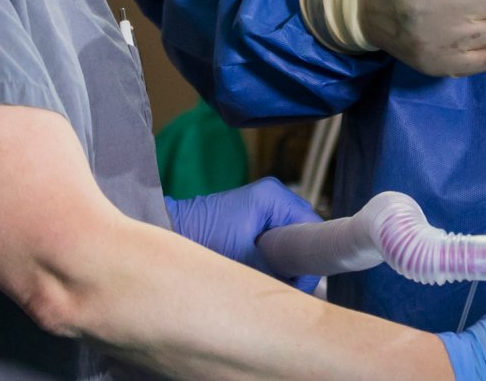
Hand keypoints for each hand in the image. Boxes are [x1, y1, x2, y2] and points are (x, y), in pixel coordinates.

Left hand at [166, 179, 323, 291]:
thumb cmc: (204, 239)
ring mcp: (265, 204)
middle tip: (290, 283)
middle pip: (304, 232)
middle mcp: (274, 195)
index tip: (302, 282)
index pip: (312, 227)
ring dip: (287, 259)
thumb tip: (300, 291)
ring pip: (292, 237)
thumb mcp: (245, 260)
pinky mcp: (255, 216)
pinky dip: (276, 255)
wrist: (173, 231)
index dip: (311, 257)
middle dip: (300, 260)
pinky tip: (267, 270)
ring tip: (276, 277)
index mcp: (275, 196)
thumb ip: (277, 273)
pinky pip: (278, 238)